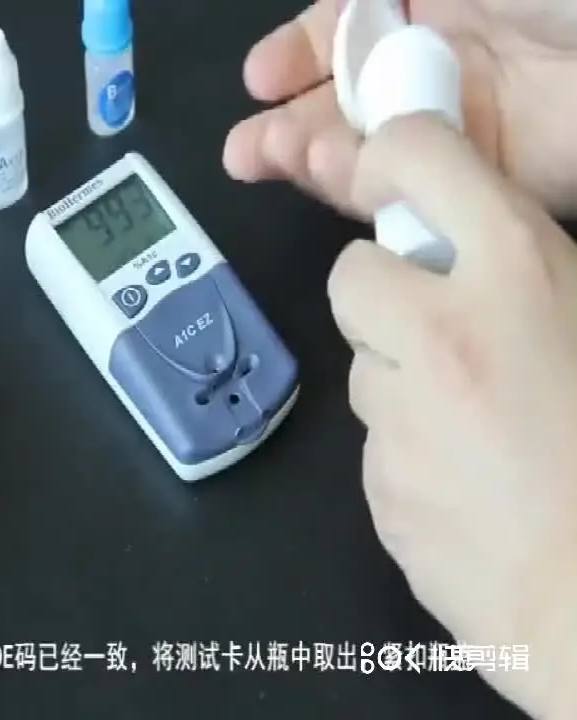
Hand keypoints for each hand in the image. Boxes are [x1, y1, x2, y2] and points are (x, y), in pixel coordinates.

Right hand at [224, 0, 576, 216]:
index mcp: (434, 2)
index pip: (344, 34)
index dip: (298, 55)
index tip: (261, 78)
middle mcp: (434, 63)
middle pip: (342, 101)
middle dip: (287, 122)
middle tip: (245, 150)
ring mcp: (453, 123)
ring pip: (362, 150)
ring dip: (306, 156)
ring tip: (266, 158)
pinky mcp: (474, 177)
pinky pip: (401, 186)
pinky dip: (357, 184)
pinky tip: (321, 174)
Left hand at [329, 113, 576, 718]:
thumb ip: (544, 280)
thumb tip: (495, 258)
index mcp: (518, 277)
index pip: (418, 161)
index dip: (400, 154)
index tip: (400, 169)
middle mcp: (438, 337)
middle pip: (350, 276)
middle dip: (386, 292)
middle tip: (438, 323)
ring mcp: (397, 420)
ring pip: (362, 368)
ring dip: (402, 378)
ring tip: (476, 420)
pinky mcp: (378, 489)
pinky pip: (376, 444)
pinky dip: (409, 449)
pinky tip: (469, 481)